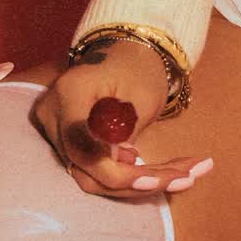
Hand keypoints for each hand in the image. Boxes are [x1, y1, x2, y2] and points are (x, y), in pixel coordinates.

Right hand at [31, 36, 212, 199]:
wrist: (125, 55)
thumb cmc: (138, 68)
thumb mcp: (142, 96)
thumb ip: (126, 131)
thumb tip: (120, 167)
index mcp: (70, 94)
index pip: (83, 148)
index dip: (116, 172)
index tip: (155, 181)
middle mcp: (53, 117)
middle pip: (89, 170)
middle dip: (138, 182)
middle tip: (186, 179)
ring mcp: (56, 133)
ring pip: (94, 177)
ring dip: (139, 184)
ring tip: (185, 176)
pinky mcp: (68, 144)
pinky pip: (96, 171)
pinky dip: (132, 176)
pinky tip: (169, 175)